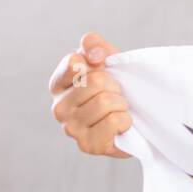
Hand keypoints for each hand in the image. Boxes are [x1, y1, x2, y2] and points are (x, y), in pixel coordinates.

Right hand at [49, 31, 131, 157]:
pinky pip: (114, 121)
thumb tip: (94, 51)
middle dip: (114, 85)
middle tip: (115, 94)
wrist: (134, 122)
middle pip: (95, 81)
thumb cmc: (115, 89)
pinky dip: (125, 121)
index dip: (99, 62)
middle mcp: (58, 107)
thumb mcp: (107, 61)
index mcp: (58, 84)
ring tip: (117, 109)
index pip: (73, 62)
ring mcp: (71, 128)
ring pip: (105, 101)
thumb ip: (95, 46)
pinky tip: (120, 125)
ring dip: (121, 104)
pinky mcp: (87, 145)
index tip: (104, 68)